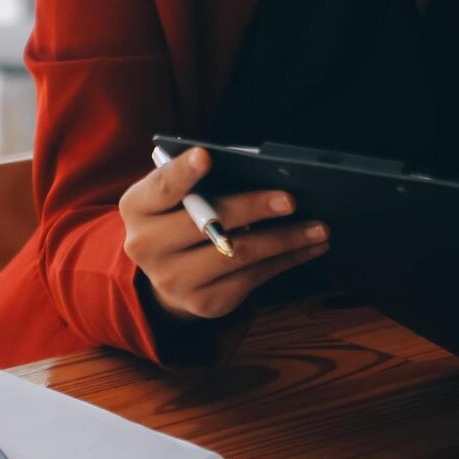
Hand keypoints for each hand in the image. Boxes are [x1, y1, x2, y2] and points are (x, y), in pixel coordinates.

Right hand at [119, 148, 330, 321]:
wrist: (168, 274)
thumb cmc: (182, 218)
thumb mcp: (178, 197)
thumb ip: (203, 184)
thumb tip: (265, 175)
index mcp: (138, 208)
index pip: (161, 187)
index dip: (182, 172)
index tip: (206, 155)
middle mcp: (147, 246)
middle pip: (208, 223)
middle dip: (253, 208)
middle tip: (291, 199)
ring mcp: (174, 280)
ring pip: (239, 254)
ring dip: (286, 239)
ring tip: (320, 227)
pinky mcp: (204, 303)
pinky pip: (254, 278)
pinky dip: (288, 260)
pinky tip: (311, 247)